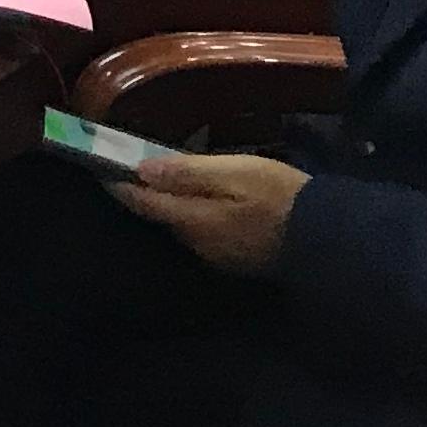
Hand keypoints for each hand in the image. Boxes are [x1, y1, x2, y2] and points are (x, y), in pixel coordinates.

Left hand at [115, 151, 306, 274]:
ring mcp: (216, 255)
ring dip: (170, 206)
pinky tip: (203, 202)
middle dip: (144, 194)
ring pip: (181, 226)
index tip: (98, 167)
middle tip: (130, 167)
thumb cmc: (278, 197)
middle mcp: (195, 243)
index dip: (118, 184)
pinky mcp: (236, 260)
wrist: (327, 239)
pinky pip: (203, 234)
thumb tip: (141, 170)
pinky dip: (193, 215)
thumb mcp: (234, 173)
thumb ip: (186, 173)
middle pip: (160, 216)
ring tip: (165, 180)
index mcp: (190, 219)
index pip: (142, 202)